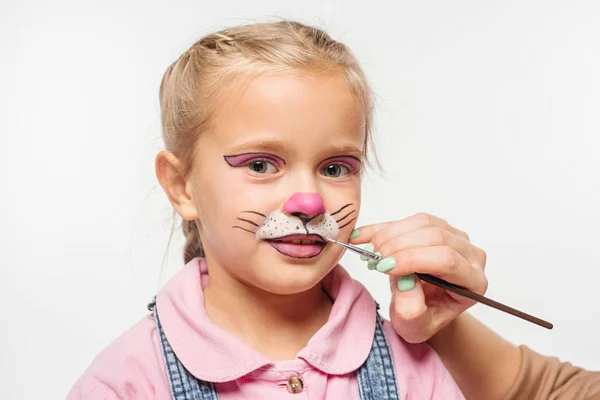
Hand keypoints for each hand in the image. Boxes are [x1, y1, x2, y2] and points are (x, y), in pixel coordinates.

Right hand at [350, 213, 487, 343]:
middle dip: (399, 245)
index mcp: (473, 282)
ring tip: (371, 252)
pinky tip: (364, 237)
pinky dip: (384, 228)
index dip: (413, 259)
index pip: (447, 260)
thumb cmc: (425, 318)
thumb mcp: (416, 326)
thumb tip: (406, 282)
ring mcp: (455, 237)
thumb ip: (412, 310)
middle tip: (374, 259)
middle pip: (436, 237)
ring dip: (391, 234)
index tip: (385, 267)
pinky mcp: (437, 227)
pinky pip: (410, 220)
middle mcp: (470, 255)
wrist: (425, 308)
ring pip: (423, 223)